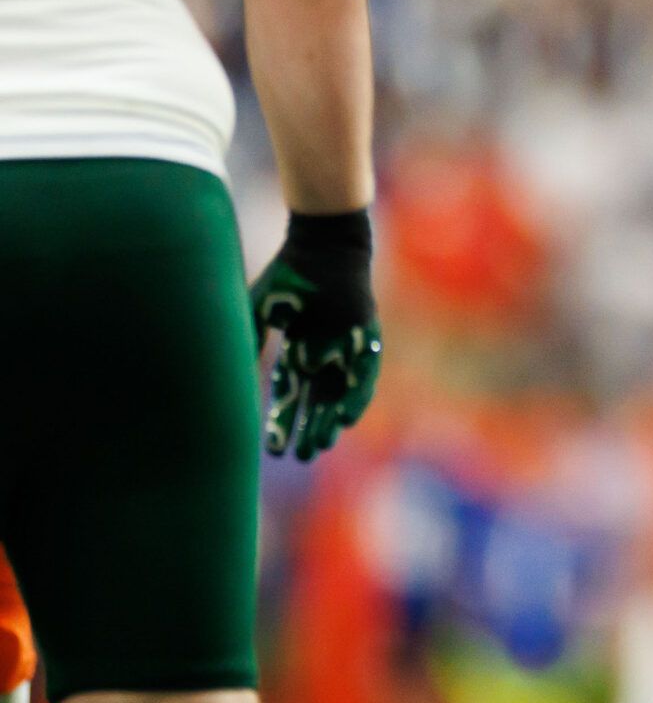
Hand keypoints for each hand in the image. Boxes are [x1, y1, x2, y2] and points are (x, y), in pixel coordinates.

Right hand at [249, 212, 382, 461]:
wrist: (322, 245)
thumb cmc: (289, 274)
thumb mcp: (260, 310)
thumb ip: (249, 342)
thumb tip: (235, 376)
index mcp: (297, 350)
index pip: (287, 394)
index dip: (280, 421)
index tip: (272, 450)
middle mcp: (322, 353)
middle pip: (314, 400)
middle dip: (307, 428)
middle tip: (301, 457)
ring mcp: (346, 346)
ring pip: (339, 392)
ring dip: (330, 419)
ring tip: (321, 445)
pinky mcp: (367, 336)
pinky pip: (365, 372)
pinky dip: (357, 395)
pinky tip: (349, 418)